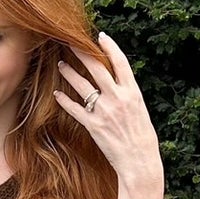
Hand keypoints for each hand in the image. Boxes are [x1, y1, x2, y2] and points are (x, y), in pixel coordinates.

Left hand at [54, 32, 164, 198]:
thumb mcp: (140, 110)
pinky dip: (64, 101)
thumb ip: (128, 95)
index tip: (100, 36)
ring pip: (82, 85)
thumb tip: (118, 84)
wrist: (139, 162)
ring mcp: (104, 111)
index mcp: (133, 93)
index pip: (120, 62)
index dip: (110, 47)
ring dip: (69, 73)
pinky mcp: (93, 125)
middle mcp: (118, 98)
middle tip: (70, 42)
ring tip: (61, 64)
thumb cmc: (143, 139)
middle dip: (82, 53)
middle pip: (97, 68)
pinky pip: (74, 109)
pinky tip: (57, 94)